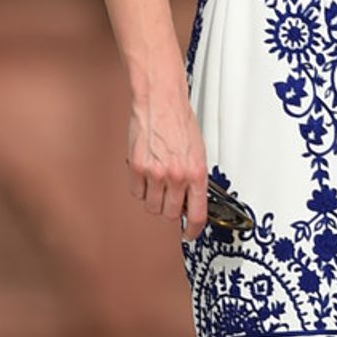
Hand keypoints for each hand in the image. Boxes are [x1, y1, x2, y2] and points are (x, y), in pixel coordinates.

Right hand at [126, 87, 207, 238]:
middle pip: (171, 214)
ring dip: (155, 200)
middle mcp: (177, 176)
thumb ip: (195, 179)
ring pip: (152, 207)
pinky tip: (146, 175)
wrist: (161, 102)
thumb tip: (192, 200)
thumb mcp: (199, 153)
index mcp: (197, 173)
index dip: (194, 230)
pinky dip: (141, 189)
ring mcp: (156, 173)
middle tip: (170, 199)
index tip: (190, 234)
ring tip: (158, 183)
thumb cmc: (180, 123)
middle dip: (171, 210)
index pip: (197, 214)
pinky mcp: (137, 168)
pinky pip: (137, 193)